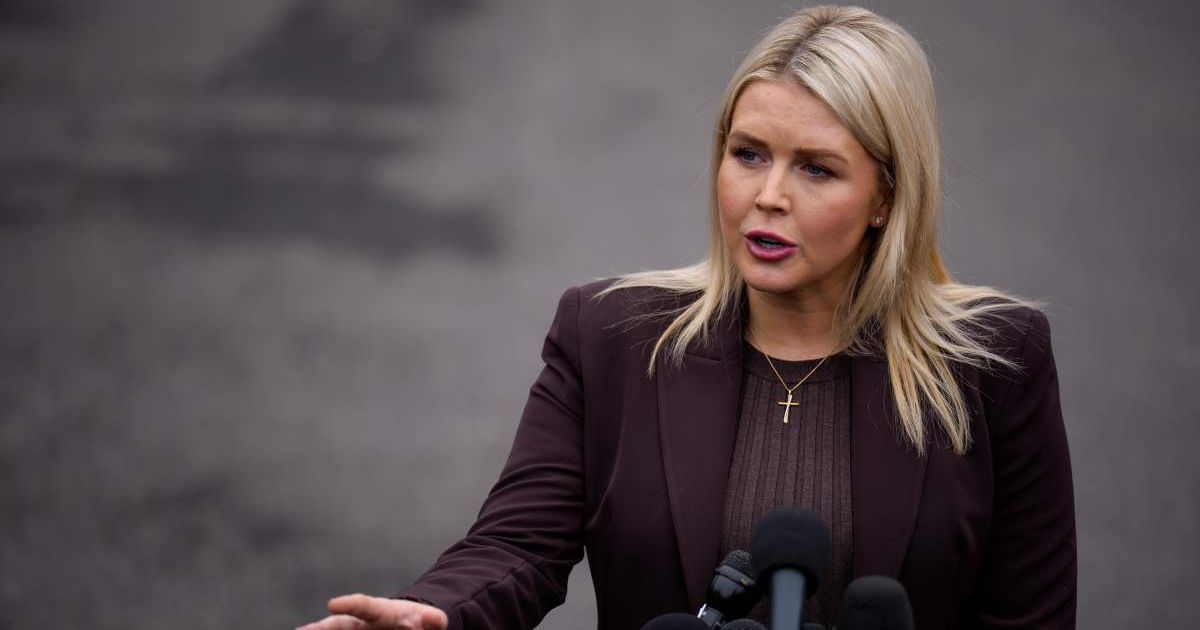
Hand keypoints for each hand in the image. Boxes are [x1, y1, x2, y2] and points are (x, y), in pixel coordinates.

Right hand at [295, 594, 448, 629]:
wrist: (408, 626)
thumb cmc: (419, 621)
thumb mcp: (432, 619)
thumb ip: (434, 618)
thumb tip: (438, 620)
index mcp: (381, 612)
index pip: (365, 605)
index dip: (350, 604)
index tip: (332, 604)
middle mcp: (360, 624)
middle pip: (338, 625)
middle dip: (319, 628)